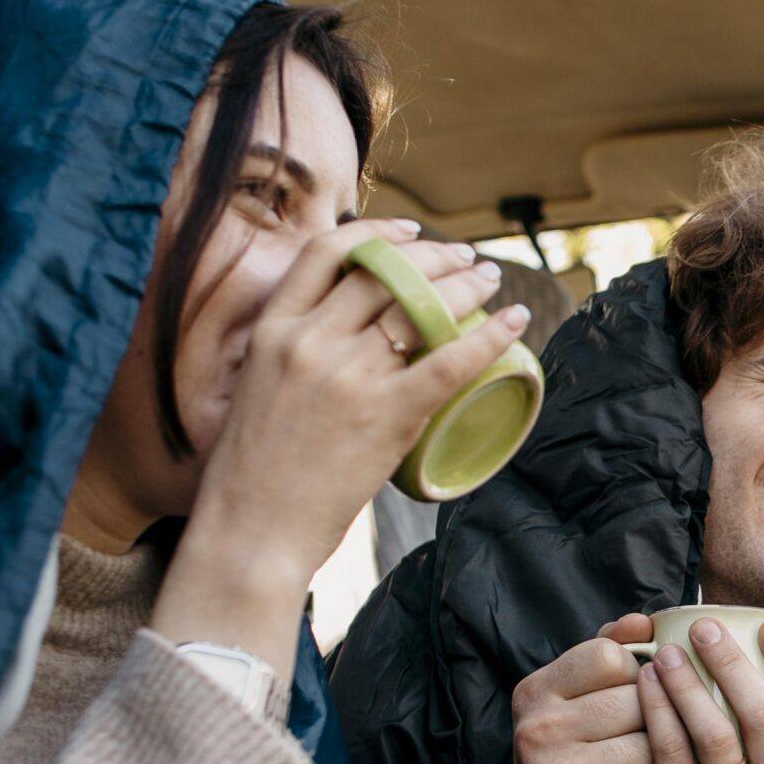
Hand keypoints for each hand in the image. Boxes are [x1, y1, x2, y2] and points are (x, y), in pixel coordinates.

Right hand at [154, 225, 530, 666]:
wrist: (250, 530)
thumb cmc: (251, 474)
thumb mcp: (255, 389)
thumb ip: (292, 358)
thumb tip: (339, 346)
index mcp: (273, 329)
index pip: (327, 253)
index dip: (376, 233)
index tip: (411, 233)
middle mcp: (309, 341)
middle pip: (384, 272)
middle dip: (435, 257)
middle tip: (468, 260)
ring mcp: (347, 375)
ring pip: (419, 307)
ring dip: (465, 285)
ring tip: (489, 282)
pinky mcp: (384, 415)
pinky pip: (449, 362)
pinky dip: (488, 336)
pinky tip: (513, 321)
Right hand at [499, 615, 660, 763]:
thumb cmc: (575, 762)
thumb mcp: (576, 703)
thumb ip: (608, 655)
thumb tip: (644, 619)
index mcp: (535, 693)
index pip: (610, 657)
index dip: (635, 676)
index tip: (631, 699)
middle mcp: (538, 730)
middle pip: (638, 701)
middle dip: (656, 722)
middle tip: (643, 745)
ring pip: (652, 745)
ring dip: (662, 761)